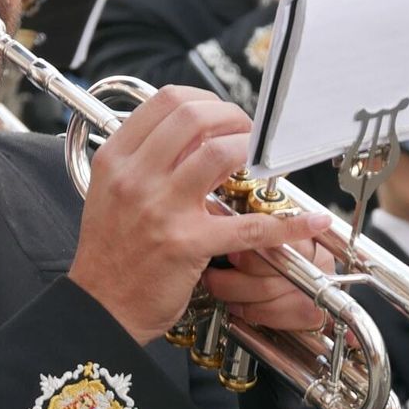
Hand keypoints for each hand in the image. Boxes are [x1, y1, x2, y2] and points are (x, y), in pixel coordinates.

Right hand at [68, 87, 331, 343]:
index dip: (204, 100)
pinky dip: (286, 223)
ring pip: (220, 153)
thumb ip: (143, 161)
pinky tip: (308, 221)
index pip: (165, 100)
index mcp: (116, 159)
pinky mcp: (188, 244)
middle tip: (247, 134)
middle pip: (194, 115)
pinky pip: (249, 226)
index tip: (221, 116)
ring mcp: (161, 209)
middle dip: (233, 117)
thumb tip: (192, 137)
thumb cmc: (109, 254)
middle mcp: (135, 177)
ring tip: (263, 163)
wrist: (100, 308)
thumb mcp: (110, 193)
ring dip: (252, 151)